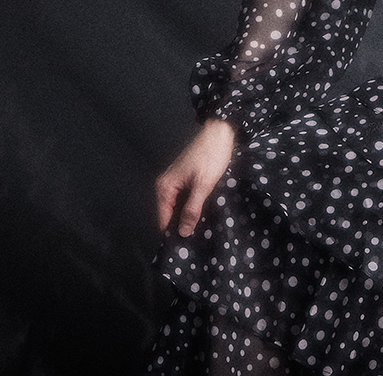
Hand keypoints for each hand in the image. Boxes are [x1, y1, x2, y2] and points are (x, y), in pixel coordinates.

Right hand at [155, 118, 237, 236]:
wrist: (220, 132)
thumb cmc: (211, 155)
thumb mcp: (203, 185)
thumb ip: (192, 209)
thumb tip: (182, 232)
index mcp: (165, 187)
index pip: (163, 220)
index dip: (172, 235)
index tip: (184, 249)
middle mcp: (165, 186)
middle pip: (169, 216)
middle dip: (180, 228)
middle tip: (196, 242)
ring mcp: (174, 183)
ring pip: (177, 209)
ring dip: (187, 218)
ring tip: (200, 231)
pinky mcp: (184, 180)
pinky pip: (184, 201)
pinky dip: (191, 208)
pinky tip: (202, 215)